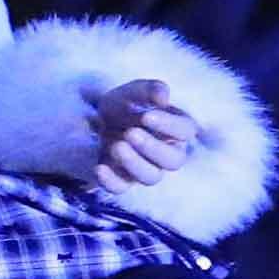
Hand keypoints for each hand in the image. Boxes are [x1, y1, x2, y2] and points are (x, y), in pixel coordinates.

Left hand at [84, 80, 207, 189]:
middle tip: (131, 133)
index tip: (147, 116)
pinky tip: (99, 167)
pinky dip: (111, 181)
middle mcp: (165, 153)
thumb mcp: (133, 92)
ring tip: (116, 145)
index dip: (169, 125)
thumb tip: (163, 96)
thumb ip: (149, 90)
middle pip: (174, 161)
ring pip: (151, 177)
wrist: (93, 118)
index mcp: (175, 129)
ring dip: (134, 163)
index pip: (186, 131)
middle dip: (153, 148)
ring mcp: (144, 168)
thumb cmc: (123, 105)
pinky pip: (121, 188)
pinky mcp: (122, 179)